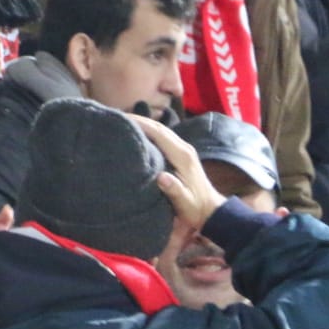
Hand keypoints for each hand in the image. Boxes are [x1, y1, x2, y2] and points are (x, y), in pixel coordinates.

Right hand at [131, 114, 227, 231]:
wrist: (211, 210)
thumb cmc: (194, 208)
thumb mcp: (185, 203)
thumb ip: (174, 190)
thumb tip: (161, 177)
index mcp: (183, 156)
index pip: (159, 133)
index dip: (141, 124)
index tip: (122, 119)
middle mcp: (184, 148)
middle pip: (159, 127)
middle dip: (139, 120)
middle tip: (117, 117)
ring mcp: (183, 149)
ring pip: (161, 130)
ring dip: (143, 124)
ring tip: (123, 122)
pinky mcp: (181, 152)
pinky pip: (162, 136)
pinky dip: (149, 131)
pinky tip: (137, 133)